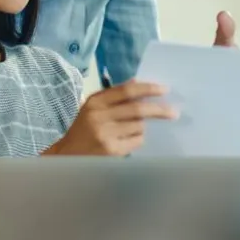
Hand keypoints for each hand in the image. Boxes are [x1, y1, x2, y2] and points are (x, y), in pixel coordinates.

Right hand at [48, 81, 176, 157]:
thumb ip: (113, 96)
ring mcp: (106, 134)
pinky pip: (136, 141)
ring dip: (143, 128)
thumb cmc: (82, 130)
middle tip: (174, 112)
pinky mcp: (111, 151)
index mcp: (95, 102)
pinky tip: (127, 142)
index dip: (148, 88)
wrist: (65, 156)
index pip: (127, 90)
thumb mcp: (92, 108)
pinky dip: (137, 140)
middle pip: (137, 109)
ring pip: (139, 127)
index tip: (165, 89)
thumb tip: (138, 83)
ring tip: (134, 131)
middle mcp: (100, 116)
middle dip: (159, 109)